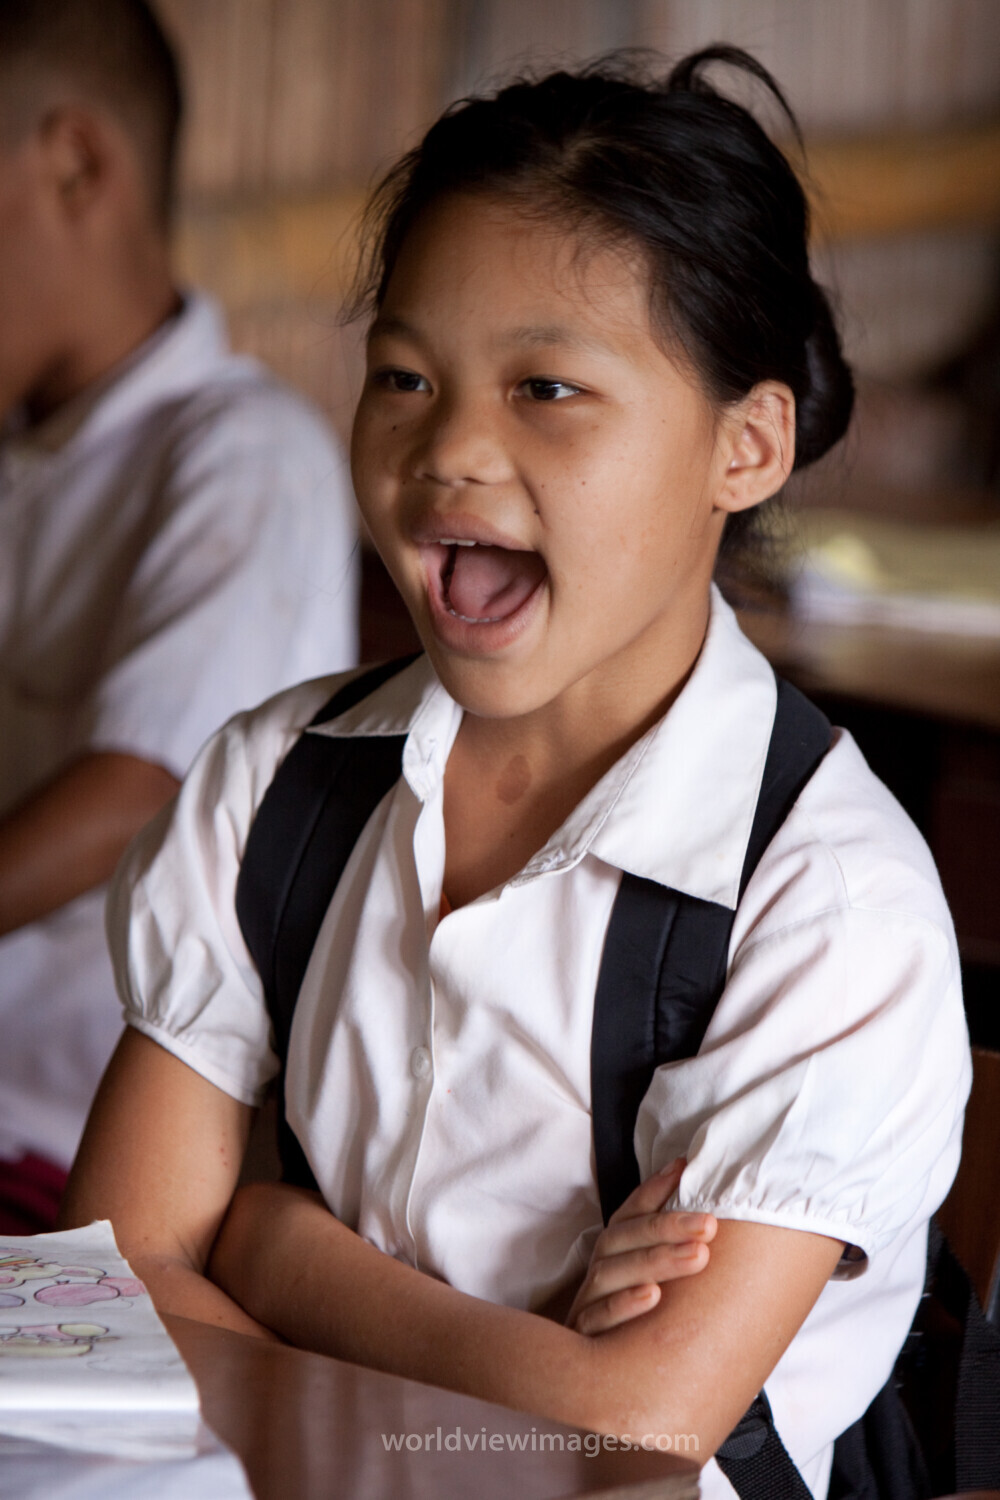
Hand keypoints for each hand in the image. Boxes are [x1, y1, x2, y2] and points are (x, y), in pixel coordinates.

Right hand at [566, 1158, 715, 1334]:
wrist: (599, 1387)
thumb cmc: (640, 1324)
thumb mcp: (655, 1278)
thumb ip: (670, 1237)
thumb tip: (689, 1176)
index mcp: (613, 1255)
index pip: (630, 1214)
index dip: (655, 1191)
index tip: (686, 1171)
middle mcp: (598, 1274)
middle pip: (622, 1240)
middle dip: (666, 1228)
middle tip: (709, 1225)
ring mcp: (586, 1305)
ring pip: (611, 1274)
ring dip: (654, 1261)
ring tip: (697, 1256)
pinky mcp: (581, 1340)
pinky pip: (597, 1319)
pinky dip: (624, 1306)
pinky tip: (653, 1297)